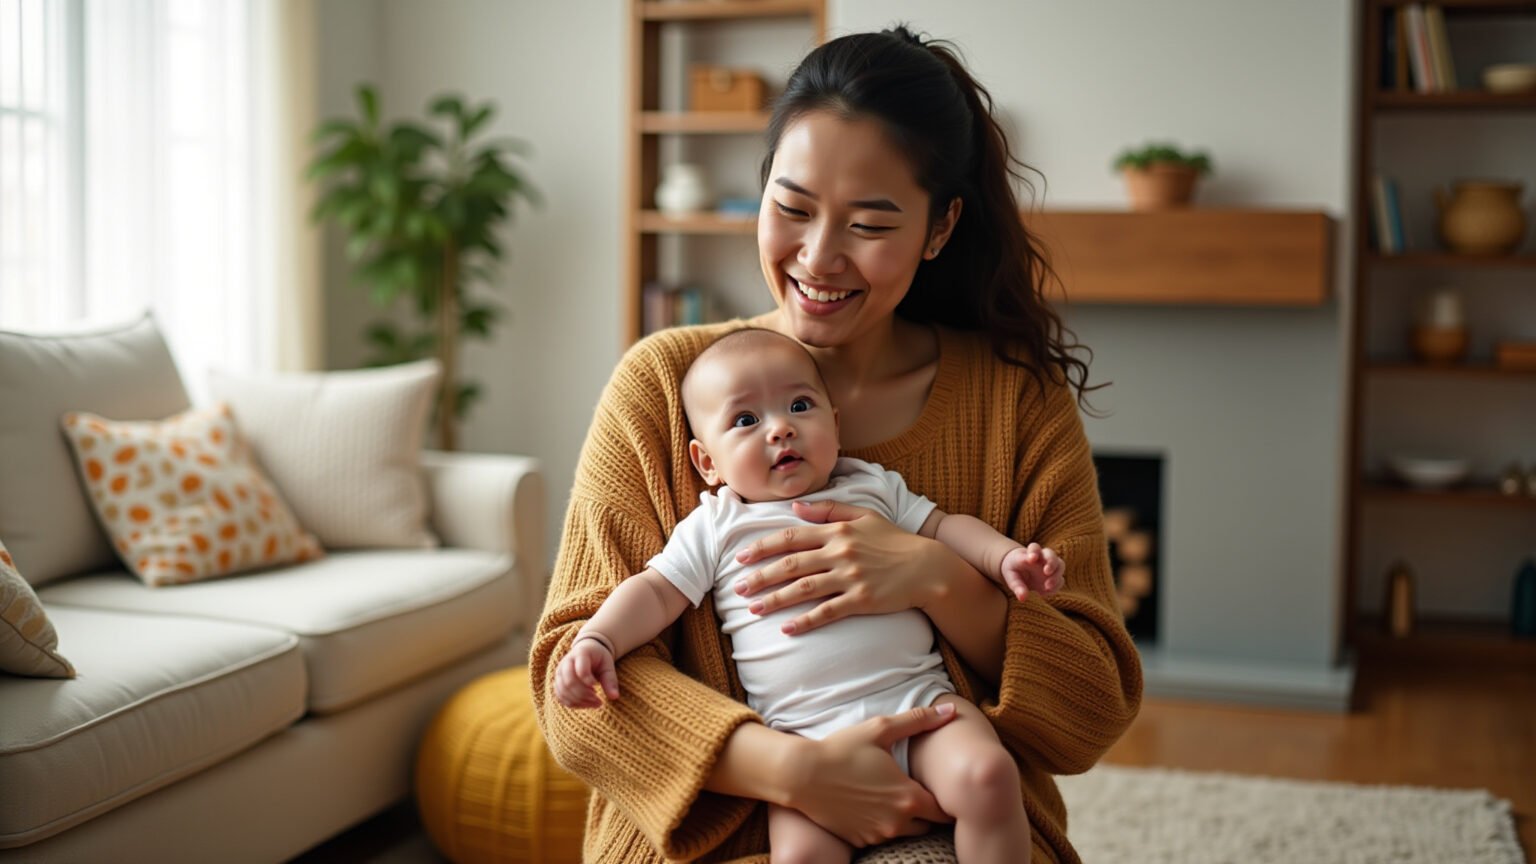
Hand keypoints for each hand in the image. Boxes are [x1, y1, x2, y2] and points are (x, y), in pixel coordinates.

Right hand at [554, 636, 620, 707]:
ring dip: (580, 701)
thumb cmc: (599, 658)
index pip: (580, 670)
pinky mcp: (557, 682)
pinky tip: (586, 704)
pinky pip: (561, 697)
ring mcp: (559, 673)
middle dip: (584, 695)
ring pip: (564, 691)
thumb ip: (610, 680)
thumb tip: (614, 697)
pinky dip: (573, 704)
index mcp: (580, 654)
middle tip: (599, 701)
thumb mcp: (608, 666)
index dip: (589, 681)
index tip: (597, 686)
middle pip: (569, 682)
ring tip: (595, 704)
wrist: (587, 651)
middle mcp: (566, 662)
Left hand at [734, 500, 953, 635]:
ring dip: (775, 600)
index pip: (791, 537)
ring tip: (753, 609)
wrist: (928, 567)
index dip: (762, 547)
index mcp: (837, 531)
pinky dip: (805, 621)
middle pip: (790, 564)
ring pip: (803, 589)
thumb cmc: (895, 541)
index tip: (741, 557)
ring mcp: (850, 577)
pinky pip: (826, 612)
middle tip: (738, 588)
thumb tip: (796, 507)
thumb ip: (828, 509)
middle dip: (760, 577)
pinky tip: (786, 628)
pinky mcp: (861, 600)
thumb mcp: (864, 515)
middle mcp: (840, 552)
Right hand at [785, 703, 957, 845]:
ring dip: (902, 819)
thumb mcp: (880, 729)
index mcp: (908, 797)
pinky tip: (867, 804)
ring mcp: (878, 834)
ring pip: (904, 832)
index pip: (944, 811)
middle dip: (924, 811)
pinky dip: (879, 824)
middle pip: (927, 825)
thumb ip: (919, 720)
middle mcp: (897, 822)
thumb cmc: (842, 750)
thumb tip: (951, 710)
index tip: (935, 786)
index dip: (943, 799)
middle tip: (909, 788)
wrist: (802, 776)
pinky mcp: (860, 840)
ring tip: (887, 795)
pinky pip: (879, 836)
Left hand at [1000, 543, 1063, 601]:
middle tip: (1046, 572)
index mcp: (1030, 554)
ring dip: (1056, 575)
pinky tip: (1044, 592)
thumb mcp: (1011, 577)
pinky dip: (1056, 586)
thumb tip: (1023, 598)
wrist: (1021, 572)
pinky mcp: (1055, 577)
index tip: (1032, 559)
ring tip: (1047, 587)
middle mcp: (1043, 558)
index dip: (1034, 552)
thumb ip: (1017, 586)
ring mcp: (1051, 567)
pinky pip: (1060, 580)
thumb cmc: (1014, 570)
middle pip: (1051, 554)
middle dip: (1051, 562)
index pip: (1034, 548)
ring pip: (1060, 565)